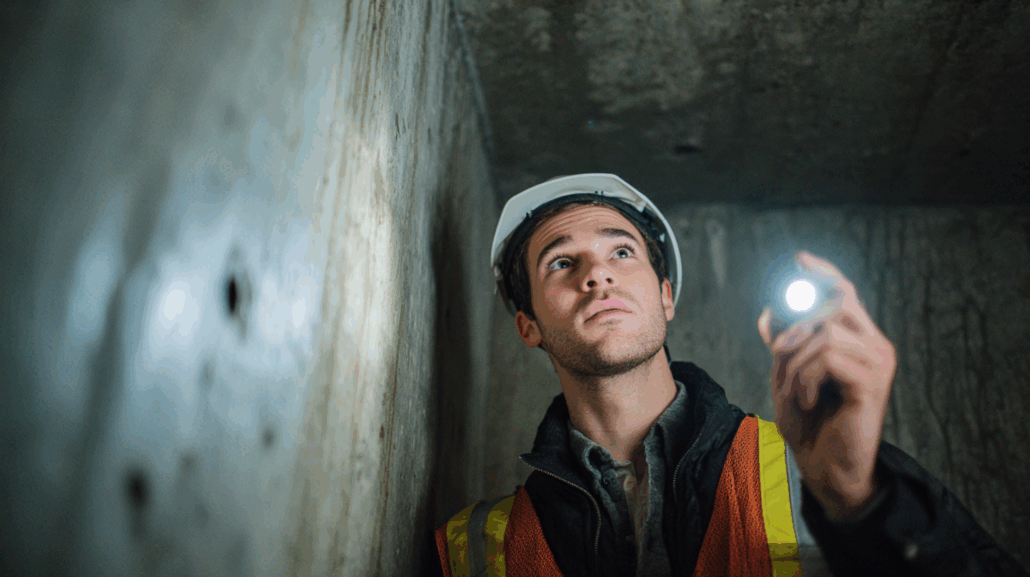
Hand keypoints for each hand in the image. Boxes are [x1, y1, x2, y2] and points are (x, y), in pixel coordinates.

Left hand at [757, 252, 896, 519]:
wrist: (827, 469)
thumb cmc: (812, 426)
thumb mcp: (788, 378)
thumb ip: (783, 345)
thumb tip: (769, 312)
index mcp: (857, 340)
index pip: (844, 291)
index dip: (821, 272)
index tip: (798, 259)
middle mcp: (874, 346)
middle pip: (832, 305)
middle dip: (793, 330)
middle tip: (779, 360)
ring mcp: (877, 363)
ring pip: (824, 333)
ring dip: (795, 362)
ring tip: (796, 392)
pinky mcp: (871, 382)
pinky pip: (827, 358)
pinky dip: (806, 378)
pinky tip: (809, 401)